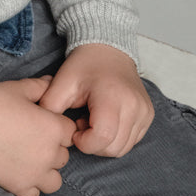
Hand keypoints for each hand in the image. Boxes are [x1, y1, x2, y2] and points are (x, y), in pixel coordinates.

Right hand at [0, 76, 75, 195]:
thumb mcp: (20, 87)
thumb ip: (41, 86)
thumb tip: (52, 83)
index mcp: (53, 128)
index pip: (69, 131)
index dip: (57, 124)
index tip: (44, 121)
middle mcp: (49, 154)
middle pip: (63, 155)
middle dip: (52, 146)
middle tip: (33, 136)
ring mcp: (34, 173)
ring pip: (54, 179)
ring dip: (47, 169)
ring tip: (30, 157)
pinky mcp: (18, 186)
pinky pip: (35, 193)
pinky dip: (30, 184)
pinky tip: (19, 170)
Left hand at [39, 44, 153, 157]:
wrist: (107, 47)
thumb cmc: (84, 65)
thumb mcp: (61, 82)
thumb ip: (50, 107)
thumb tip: (47, 130)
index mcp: (113, 96)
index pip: (102, 138)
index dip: (84, 142)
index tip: (75, 126)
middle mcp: (134, 106)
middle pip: (113, 148)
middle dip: (93, 144)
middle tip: (81, 122)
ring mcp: (144, 111)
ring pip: (123, 148)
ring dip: (104, 142)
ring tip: (92, 120)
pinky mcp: (148, 115)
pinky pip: (132, 140)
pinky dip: (116, 137)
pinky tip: (105, 120)